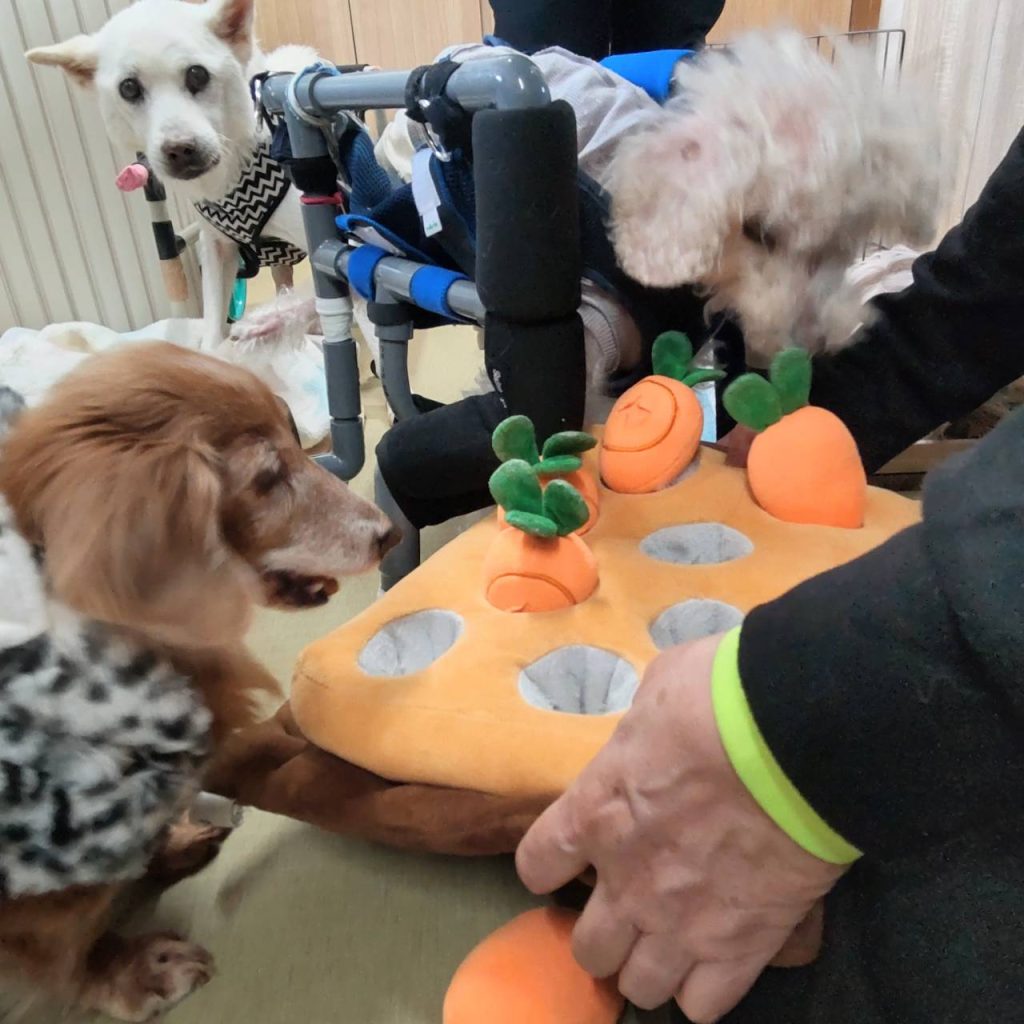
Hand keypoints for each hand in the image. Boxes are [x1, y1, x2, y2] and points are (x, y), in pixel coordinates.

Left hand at [516, 634, 845, 1021]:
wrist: (796, 738)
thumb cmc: (718, 699)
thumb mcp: (656, 693)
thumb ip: (639, 733)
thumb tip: (649, 737)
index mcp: (595, 813)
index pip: (537, 865)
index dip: (551, 867)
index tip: (572, 861)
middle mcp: (627, 882)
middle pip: (589, 950)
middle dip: (605, 933)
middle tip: (631, 907)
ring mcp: (682, 924)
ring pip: (641, 987)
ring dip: (651, 967)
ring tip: (671, 943)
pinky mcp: (742, 948)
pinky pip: (705, 1006)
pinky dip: (705, 991)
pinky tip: (716, 961)